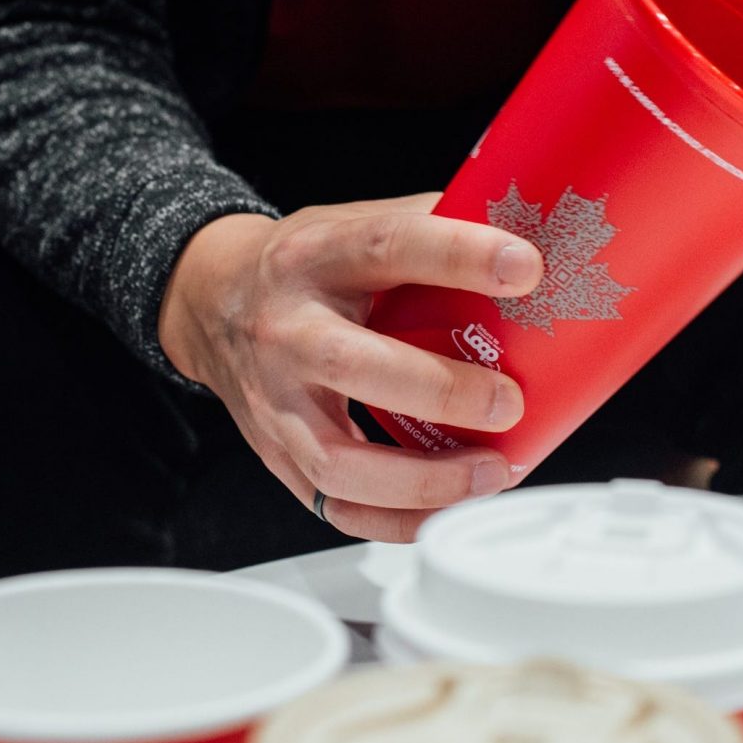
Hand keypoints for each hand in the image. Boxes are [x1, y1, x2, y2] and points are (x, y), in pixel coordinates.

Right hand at [156, 195, 542, 542]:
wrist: (212, 301)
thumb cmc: (304, 265)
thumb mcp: (353, 222)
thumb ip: (428, 226)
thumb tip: (530, 227)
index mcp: (315, 255)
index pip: (387, 245)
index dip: (458, 255)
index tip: (526, 268)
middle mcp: (286, 328)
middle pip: (349, 364)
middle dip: (440, 390)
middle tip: (508, 401)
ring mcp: (275, 400)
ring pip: (338, 460)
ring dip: (423, 479)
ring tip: (489, 471)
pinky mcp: (277, 453)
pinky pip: (336, 505)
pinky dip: (398, 519)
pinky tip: (448, 508)